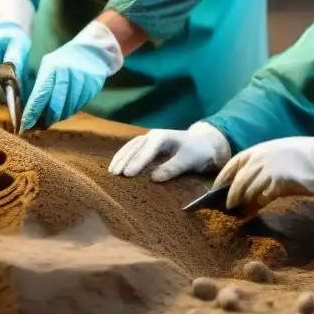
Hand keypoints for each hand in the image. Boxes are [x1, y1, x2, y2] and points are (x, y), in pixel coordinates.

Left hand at [20, 20, 122, 130]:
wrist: (91, 51)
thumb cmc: (63, 61)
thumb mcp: (48, 66)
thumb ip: (41, 85)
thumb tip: (30, 110)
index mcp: (52, 67)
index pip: (41, 94)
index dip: (33, 111)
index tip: (25, 125)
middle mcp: (67, 73)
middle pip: (56, 105)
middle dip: (47, 119)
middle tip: (40, 126)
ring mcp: (82, 80)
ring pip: (68, 108)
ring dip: (59, 117)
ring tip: (53, 118)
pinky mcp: (92, 87)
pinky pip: (79, 106)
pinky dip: (70, 111)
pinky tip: (66, 109)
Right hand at [108, 122, 231, 181]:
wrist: (202, 143)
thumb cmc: (197, 152)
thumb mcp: (188, 160)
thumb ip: (172, 168)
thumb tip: (154, 178)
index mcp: (163, 136)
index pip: (148, 149)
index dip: (138, 161)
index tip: (128, 174)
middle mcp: (153, 135)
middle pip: (136, 146)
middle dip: (124, 159)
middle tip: (114, 174)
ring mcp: (149, 139)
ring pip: (131, 146)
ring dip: (121, 158)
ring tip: (111, 171)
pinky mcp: (148, 146)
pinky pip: (133, 149)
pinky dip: (124, 156)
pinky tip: (117, 165)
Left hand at [214, 137, 313, 210]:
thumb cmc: (305, 154)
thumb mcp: (279, 151)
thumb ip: (264, 161)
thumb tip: (250, 177)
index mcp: (259, 149)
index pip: (233, 163)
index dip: (223, 176)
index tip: (215, 188)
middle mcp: (260, 159)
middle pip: (238, 180)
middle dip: (231, 195)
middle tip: (227, 207)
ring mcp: (268, 171)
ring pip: (248, 190)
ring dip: (244, 202)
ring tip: (241, 212)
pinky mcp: (277, 184)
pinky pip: (263, 197)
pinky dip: (259, 204)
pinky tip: (258, 209)